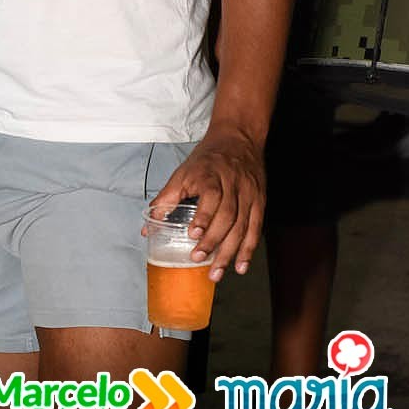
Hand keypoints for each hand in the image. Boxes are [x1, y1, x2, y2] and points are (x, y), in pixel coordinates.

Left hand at [149, 124, 264, 281]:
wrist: (238, 137)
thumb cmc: (208, 157)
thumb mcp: (183, 172)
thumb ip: (166, 198)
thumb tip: (149, 225)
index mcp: (211, 175)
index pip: (211, 197)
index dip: (203, 217)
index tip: (192, 234)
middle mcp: (232, 184)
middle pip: (227, 216)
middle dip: (213, 241)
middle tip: (199, 259)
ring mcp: (248, 194)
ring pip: (242, 226)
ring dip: (230, 252)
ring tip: (217, 272)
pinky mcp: (259, 201)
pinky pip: (256, 228)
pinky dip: (249, 249)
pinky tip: (241, 265)